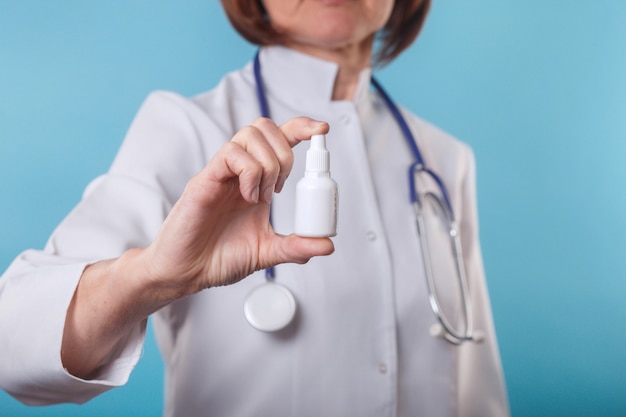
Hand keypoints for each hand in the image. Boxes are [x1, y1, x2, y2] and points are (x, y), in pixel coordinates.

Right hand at [142, 116, 332, 295]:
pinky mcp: (205, 179)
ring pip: (250, 134)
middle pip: (266, 127)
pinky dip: (249, 172)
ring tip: (262, 197)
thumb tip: (328, 245)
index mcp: (257, 181)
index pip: (280, 140)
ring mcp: (223, 172)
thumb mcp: (267, 252)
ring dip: (268, 164)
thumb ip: (297, 247)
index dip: (301, 128)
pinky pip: (231, 153)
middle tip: (281, 189)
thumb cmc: (219, 258)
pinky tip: (247, 196)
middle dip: (286, 152)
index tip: (322, 131)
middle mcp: (240, 171)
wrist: (187, 272)